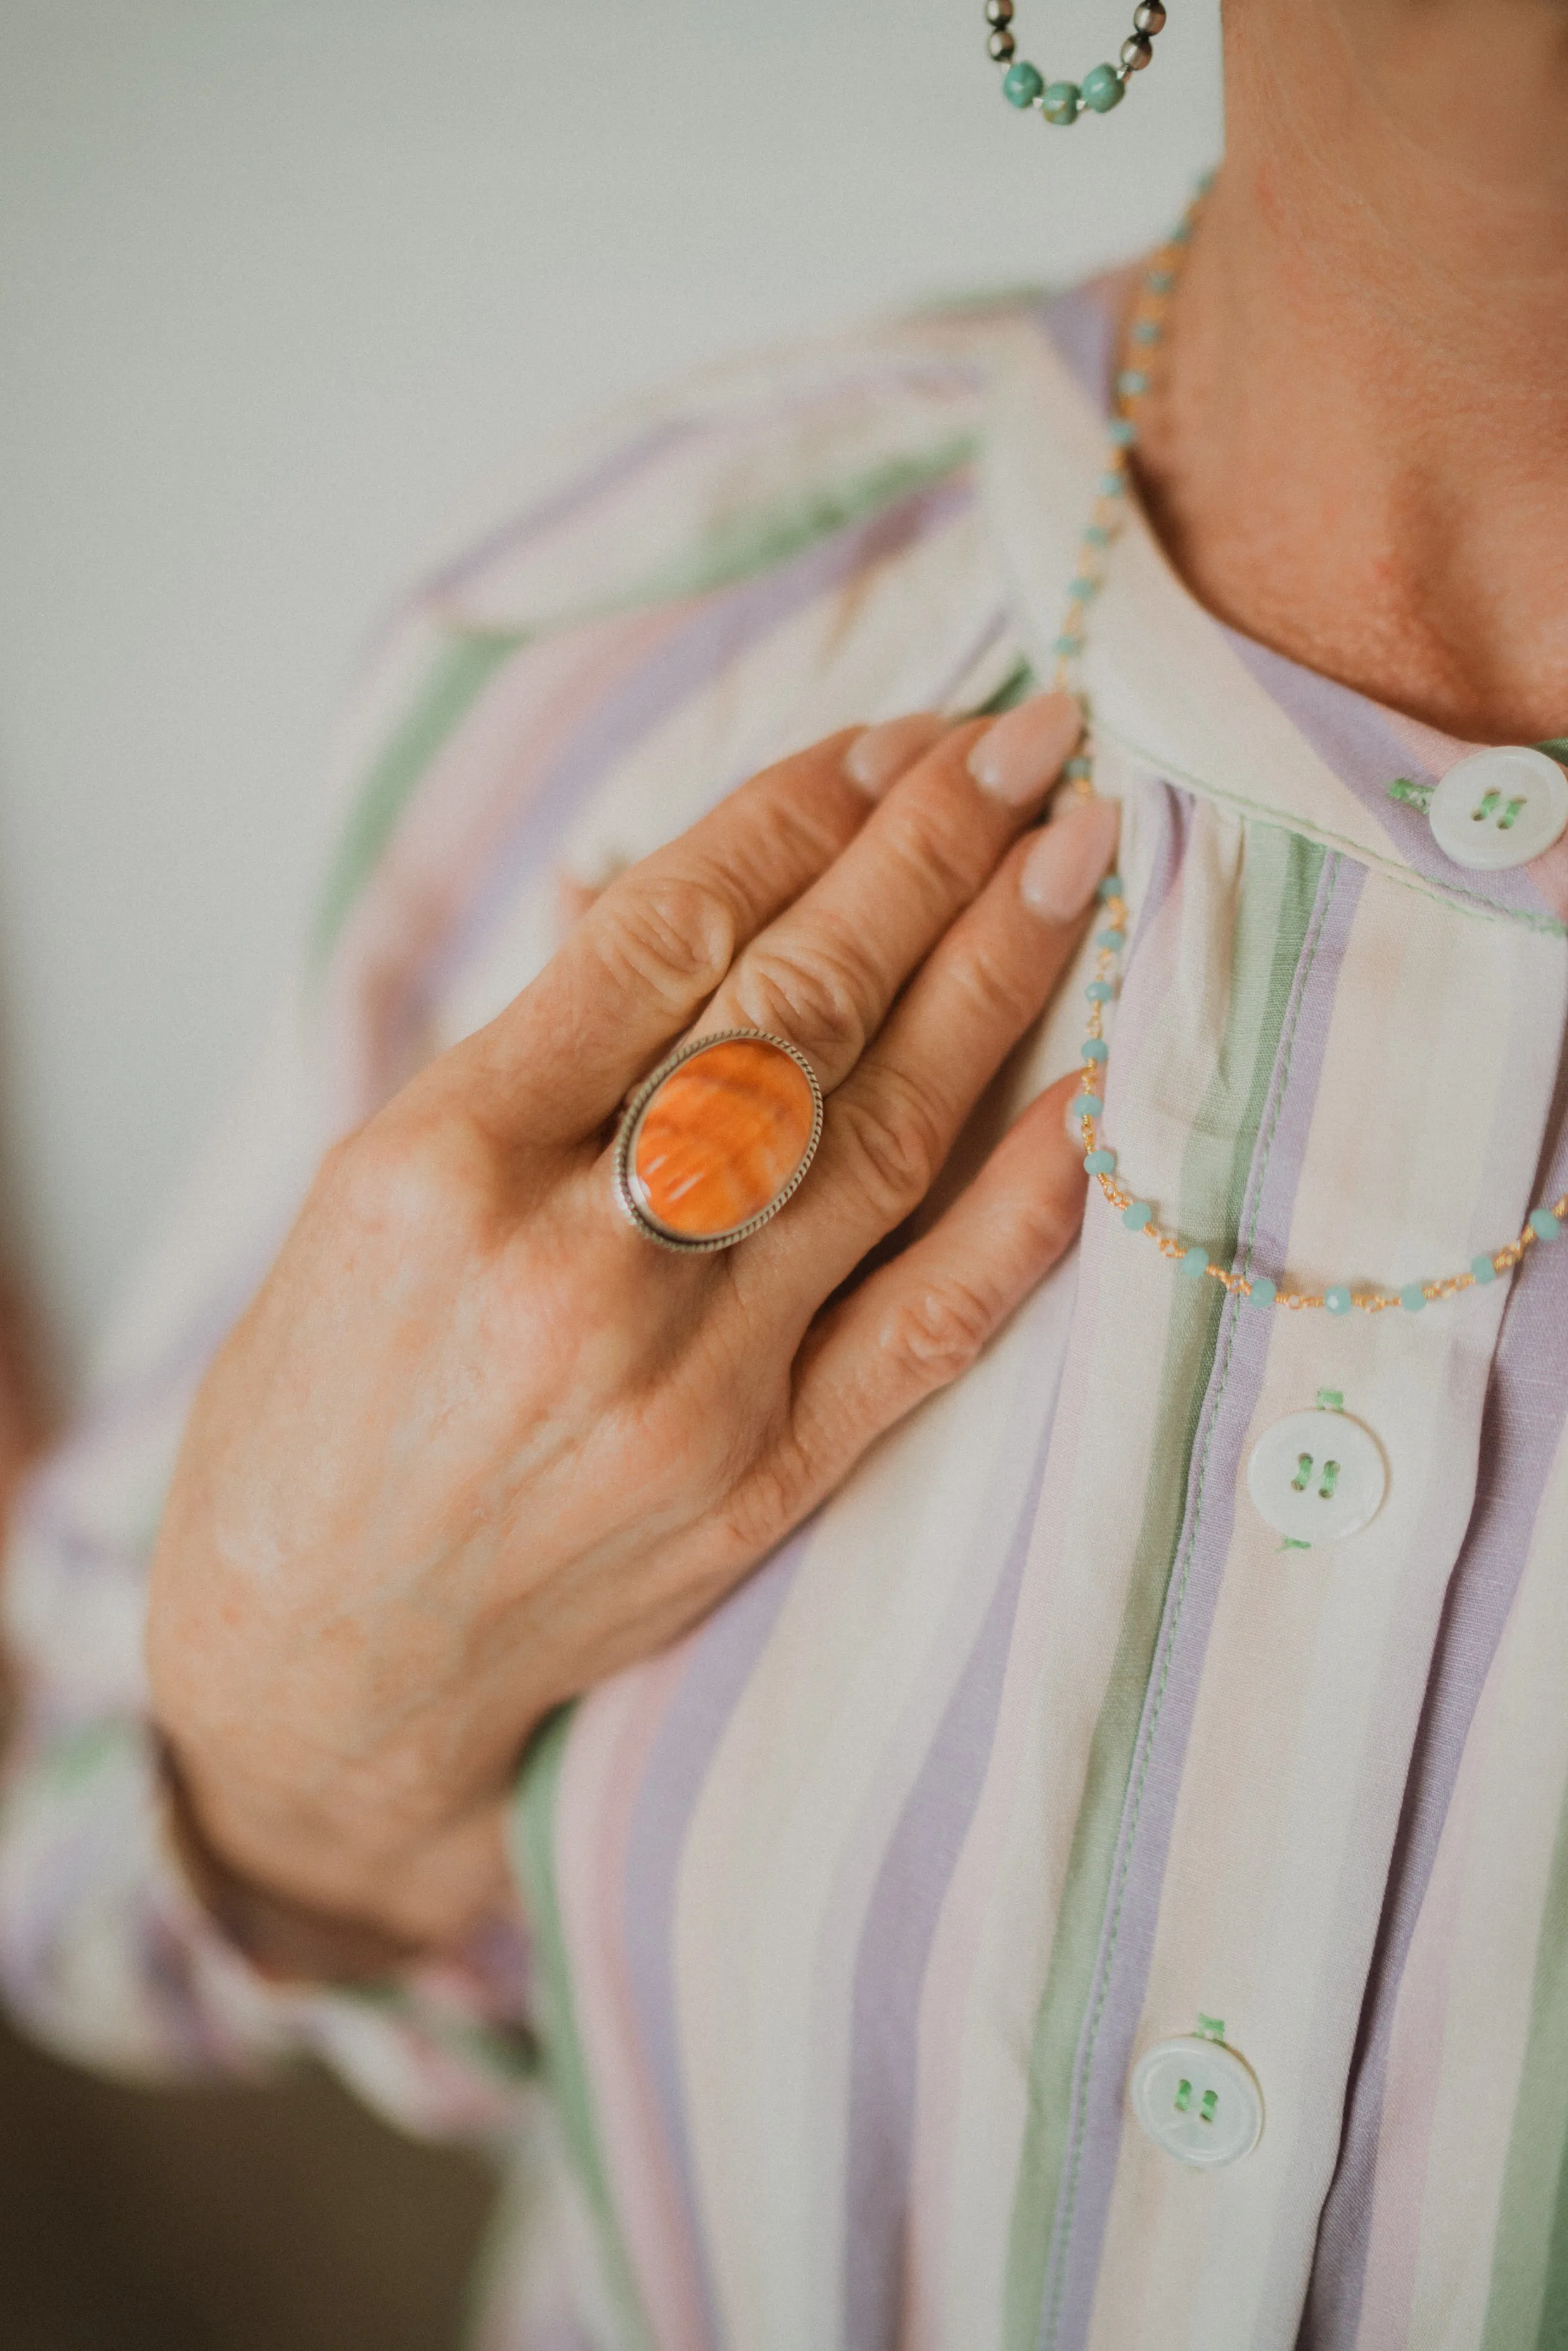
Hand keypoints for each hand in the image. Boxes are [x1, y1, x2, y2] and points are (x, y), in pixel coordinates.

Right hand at [147, 695, 1115, 1952]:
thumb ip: (526, 1040)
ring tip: (1080, 849)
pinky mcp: (766, 1483)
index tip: (889, 739)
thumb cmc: (320, 1402)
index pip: (664, 939)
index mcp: (444, 1161)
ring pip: (882, 1138)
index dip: (796, 818)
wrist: (320, 1664)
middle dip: (928, 854)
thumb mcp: (363, 1188)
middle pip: (794, 1013)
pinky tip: (1097, 1084)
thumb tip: (651, 876)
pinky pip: (929, 1320)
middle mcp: (574, 1262)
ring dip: (998, 978)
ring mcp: (688, 1383)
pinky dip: (1025, 1202)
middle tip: (1031, 738)